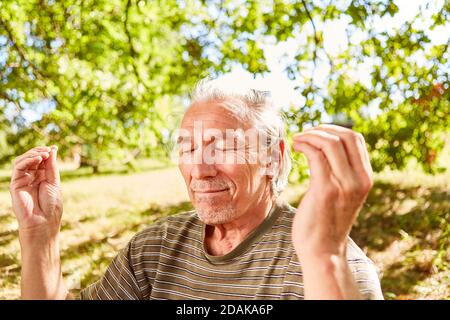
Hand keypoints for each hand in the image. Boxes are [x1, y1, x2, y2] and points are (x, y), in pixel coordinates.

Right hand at [9, 146, 62, 236]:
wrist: (44, 221)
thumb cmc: (51, 205)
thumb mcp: (54, 182)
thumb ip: (51, 166)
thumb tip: (52, 149)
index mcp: (42, 177)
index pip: (41, 159)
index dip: (45, 152)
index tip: (53, 147)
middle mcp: (31, 177)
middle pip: (31, 158)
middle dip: (39, 151)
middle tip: (48, 150)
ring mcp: (22, 180)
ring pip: (22, 160)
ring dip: (33, 154)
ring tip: (43, 154)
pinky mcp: (15, 184)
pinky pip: (18, 168)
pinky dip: (27, 160)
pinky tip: (37, 159)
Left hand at [291, 125, 372, 257]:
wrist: (323, 252)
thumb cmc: (327, 222)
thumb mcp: (343, 195)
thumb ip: (342, 174)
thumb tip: (326, 150)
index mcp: (365, 179)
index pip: (356, 139)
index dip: (335, 129)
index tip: (316, 132)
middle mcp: (358, 180)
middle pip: (345, 136)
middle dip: (322, 129)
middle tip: (305, 133)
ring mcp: (343, 185)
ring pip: (330, 143)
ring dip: (310, 135)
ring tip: (297, 139)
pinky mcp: (325, 190)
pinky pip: (316, 156)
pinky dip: (304, 145)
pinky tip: (296, 147)